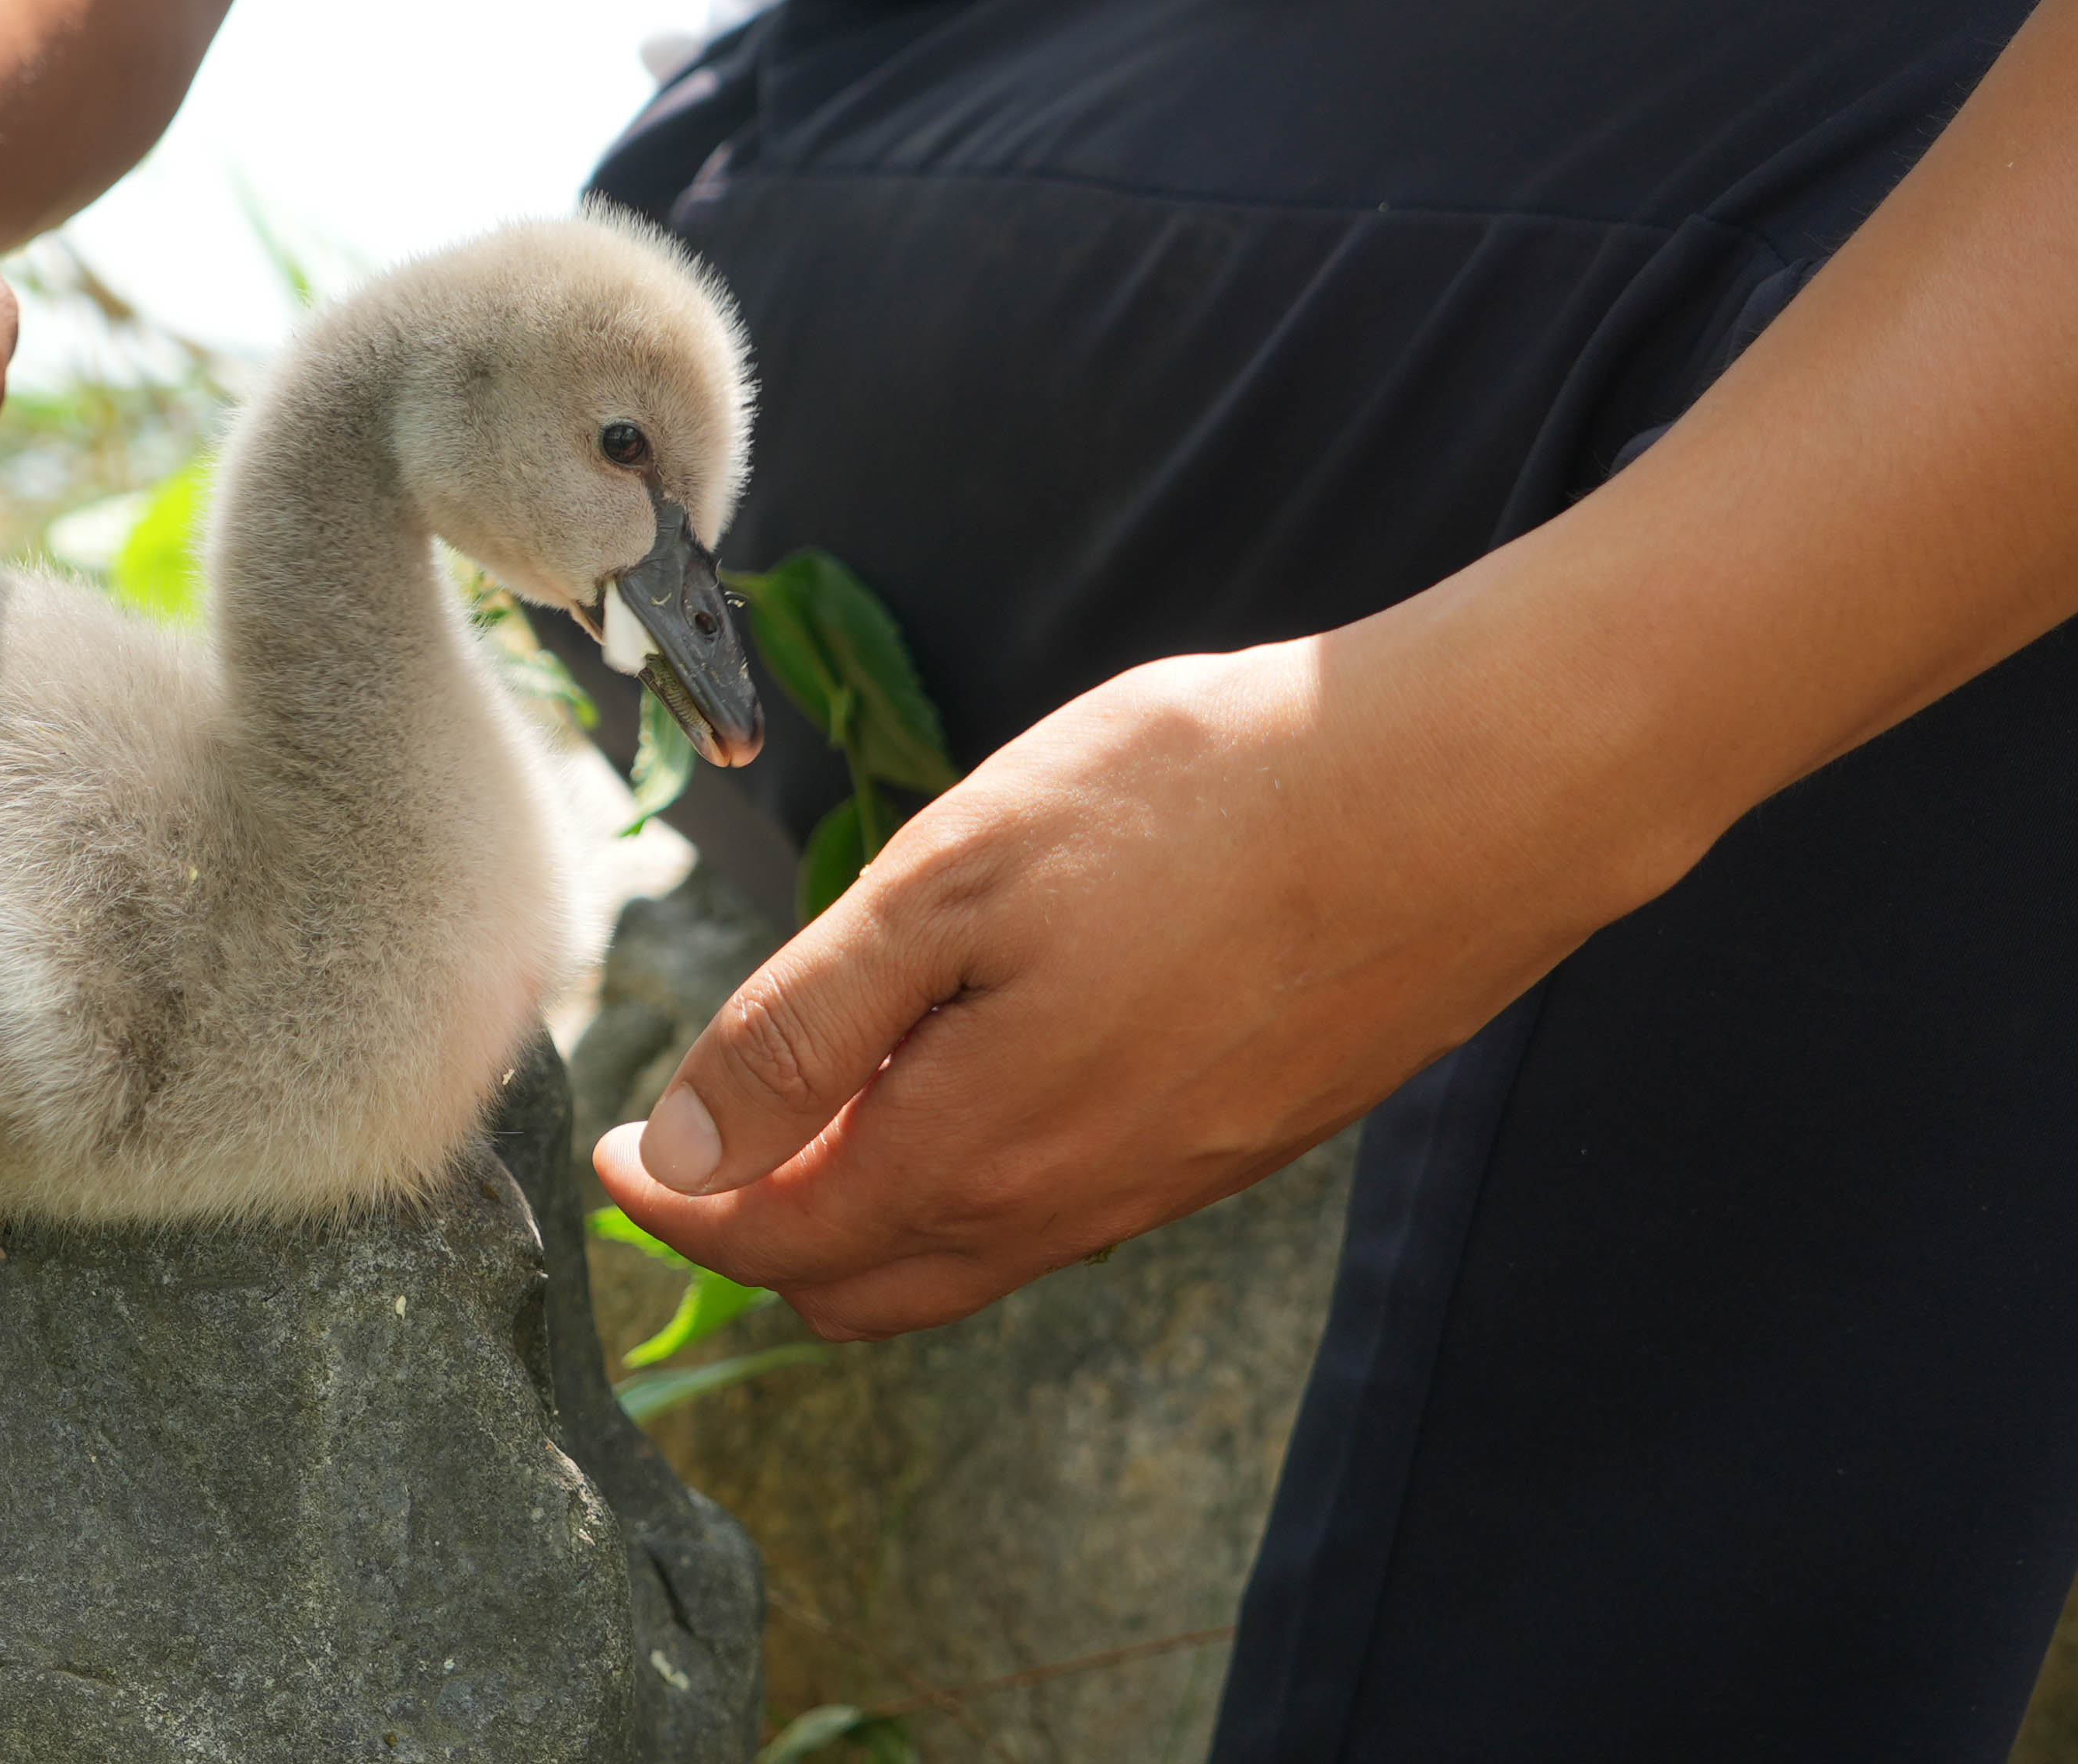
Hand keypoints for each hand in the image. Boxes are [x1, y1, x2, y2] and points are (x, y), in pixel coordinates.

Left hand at [592, 624, 1695, 1339]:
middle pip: (862, 1283)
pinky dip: (976, 1179)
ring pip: (968, 1253)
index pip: (771, 1239)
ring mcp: (1163, 1184)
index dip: (672, 1205)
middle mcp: (1065, 1205)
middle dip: (758, 1231)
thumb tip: (679, 1161)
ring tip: (815, 1108)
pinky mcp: (1240, 1141)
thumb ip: (802, 1033)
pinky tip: (974, 1078)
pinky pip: (1066, 1209)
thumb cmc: (1199, 803)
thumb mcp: (949, 883)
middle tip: (694, 1147)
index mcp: (970, 1151)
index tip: (613, 1156)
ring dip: (868, 1208)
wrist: (1465, 793)